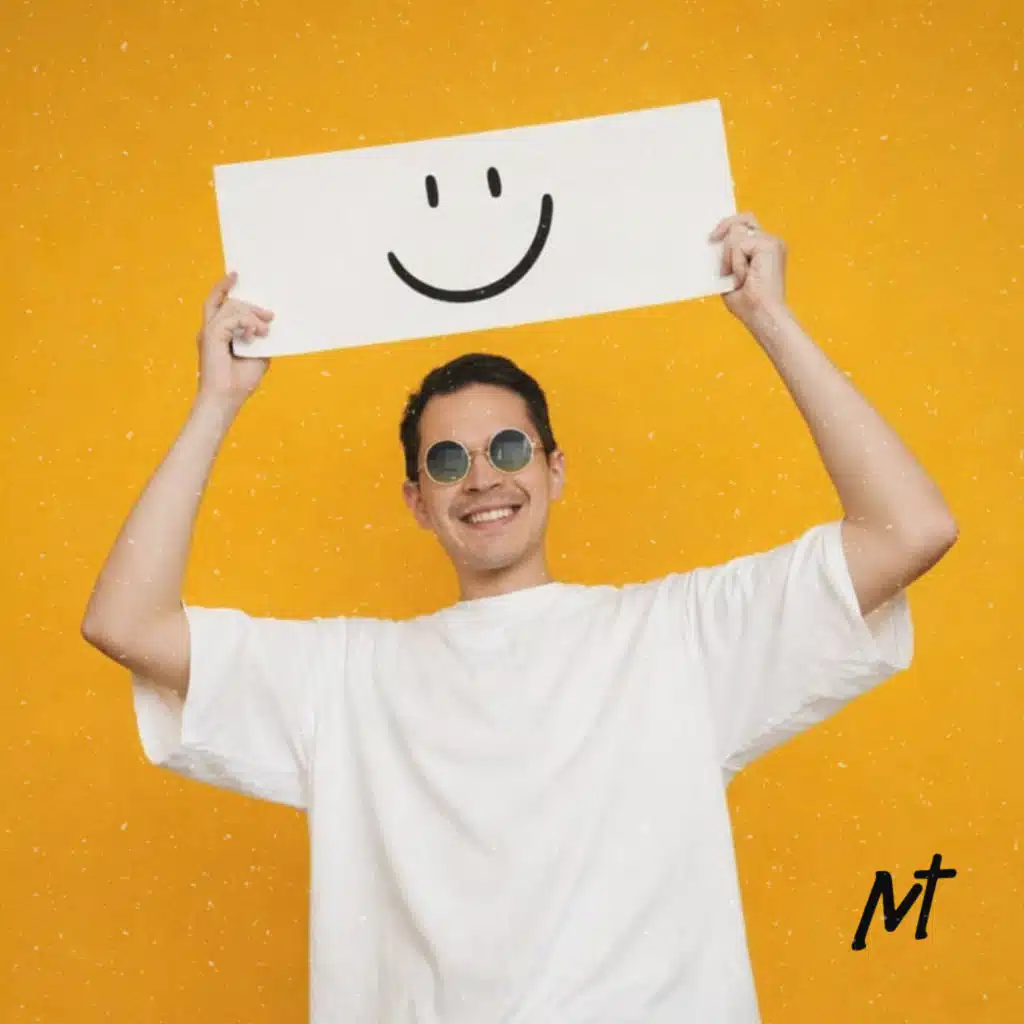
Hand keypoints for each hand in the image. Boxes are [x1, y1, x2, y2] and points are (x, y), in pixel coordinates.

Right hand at [195, 272, 273, 407]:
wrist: (227, 399)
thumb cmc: (240, 382)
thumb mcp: (258, 356)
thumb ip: (260, 339)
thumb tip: (269, 325)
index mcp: (217, 334)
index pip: (218, 303)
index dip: (224, 287)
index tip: (235, 275)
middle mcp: (210, 330)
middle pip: (226, 301)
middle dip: (250, 305)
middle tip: (269, 316)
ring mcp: (209, 332)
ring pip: (231, 307)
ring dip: (252, 316)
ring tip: (263, 332)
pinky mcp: (211, 335)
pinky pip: (231, 317)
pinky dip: (247, 323)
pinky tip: (255, 334)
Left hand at [710, 213, 787, 326]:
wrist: (762, 315)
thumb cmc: (748, 304)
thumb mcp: (730, 276)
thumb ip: (727, 257)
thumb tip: (712, 241)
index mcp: (764, 249)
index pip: (746, 225)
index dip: (728, 226)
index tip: (712, 237)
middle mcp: (771, 242)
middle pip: (743, 218)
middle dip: (724, 226)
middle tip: (711, 240)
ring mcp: (772, 242)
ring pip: (737, 232)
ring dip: (729, 257)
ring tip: (738, 277)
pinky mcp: (770, 245)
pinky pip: (739, 244)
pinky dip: (735, 262)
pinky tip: (744, 277)